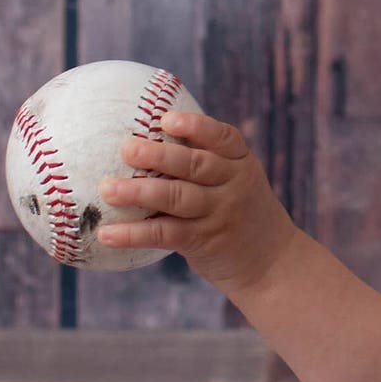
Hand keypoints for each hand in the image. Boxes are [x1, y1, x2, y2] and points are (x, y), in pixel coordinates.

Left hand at [97, 109, 298, 298]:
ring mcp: (219, 214)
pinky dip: (134, 234)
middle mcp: (233, 185)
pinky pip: (165, 234)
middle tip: (126, 149)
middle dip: (158, 155)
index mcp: (241, 163)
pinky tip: (107, 233)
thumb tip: (143, 141)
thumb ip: (205, 164)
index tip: (165, 119)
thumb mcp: (238, 181)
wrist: (273, 263)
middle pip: (195, 165)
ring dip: (139, 193)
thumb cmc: (242, 214)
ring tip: (108, 189)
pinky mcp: (204, 242)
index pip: (222, 137)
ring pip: (176, 198)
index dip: (194, 126)